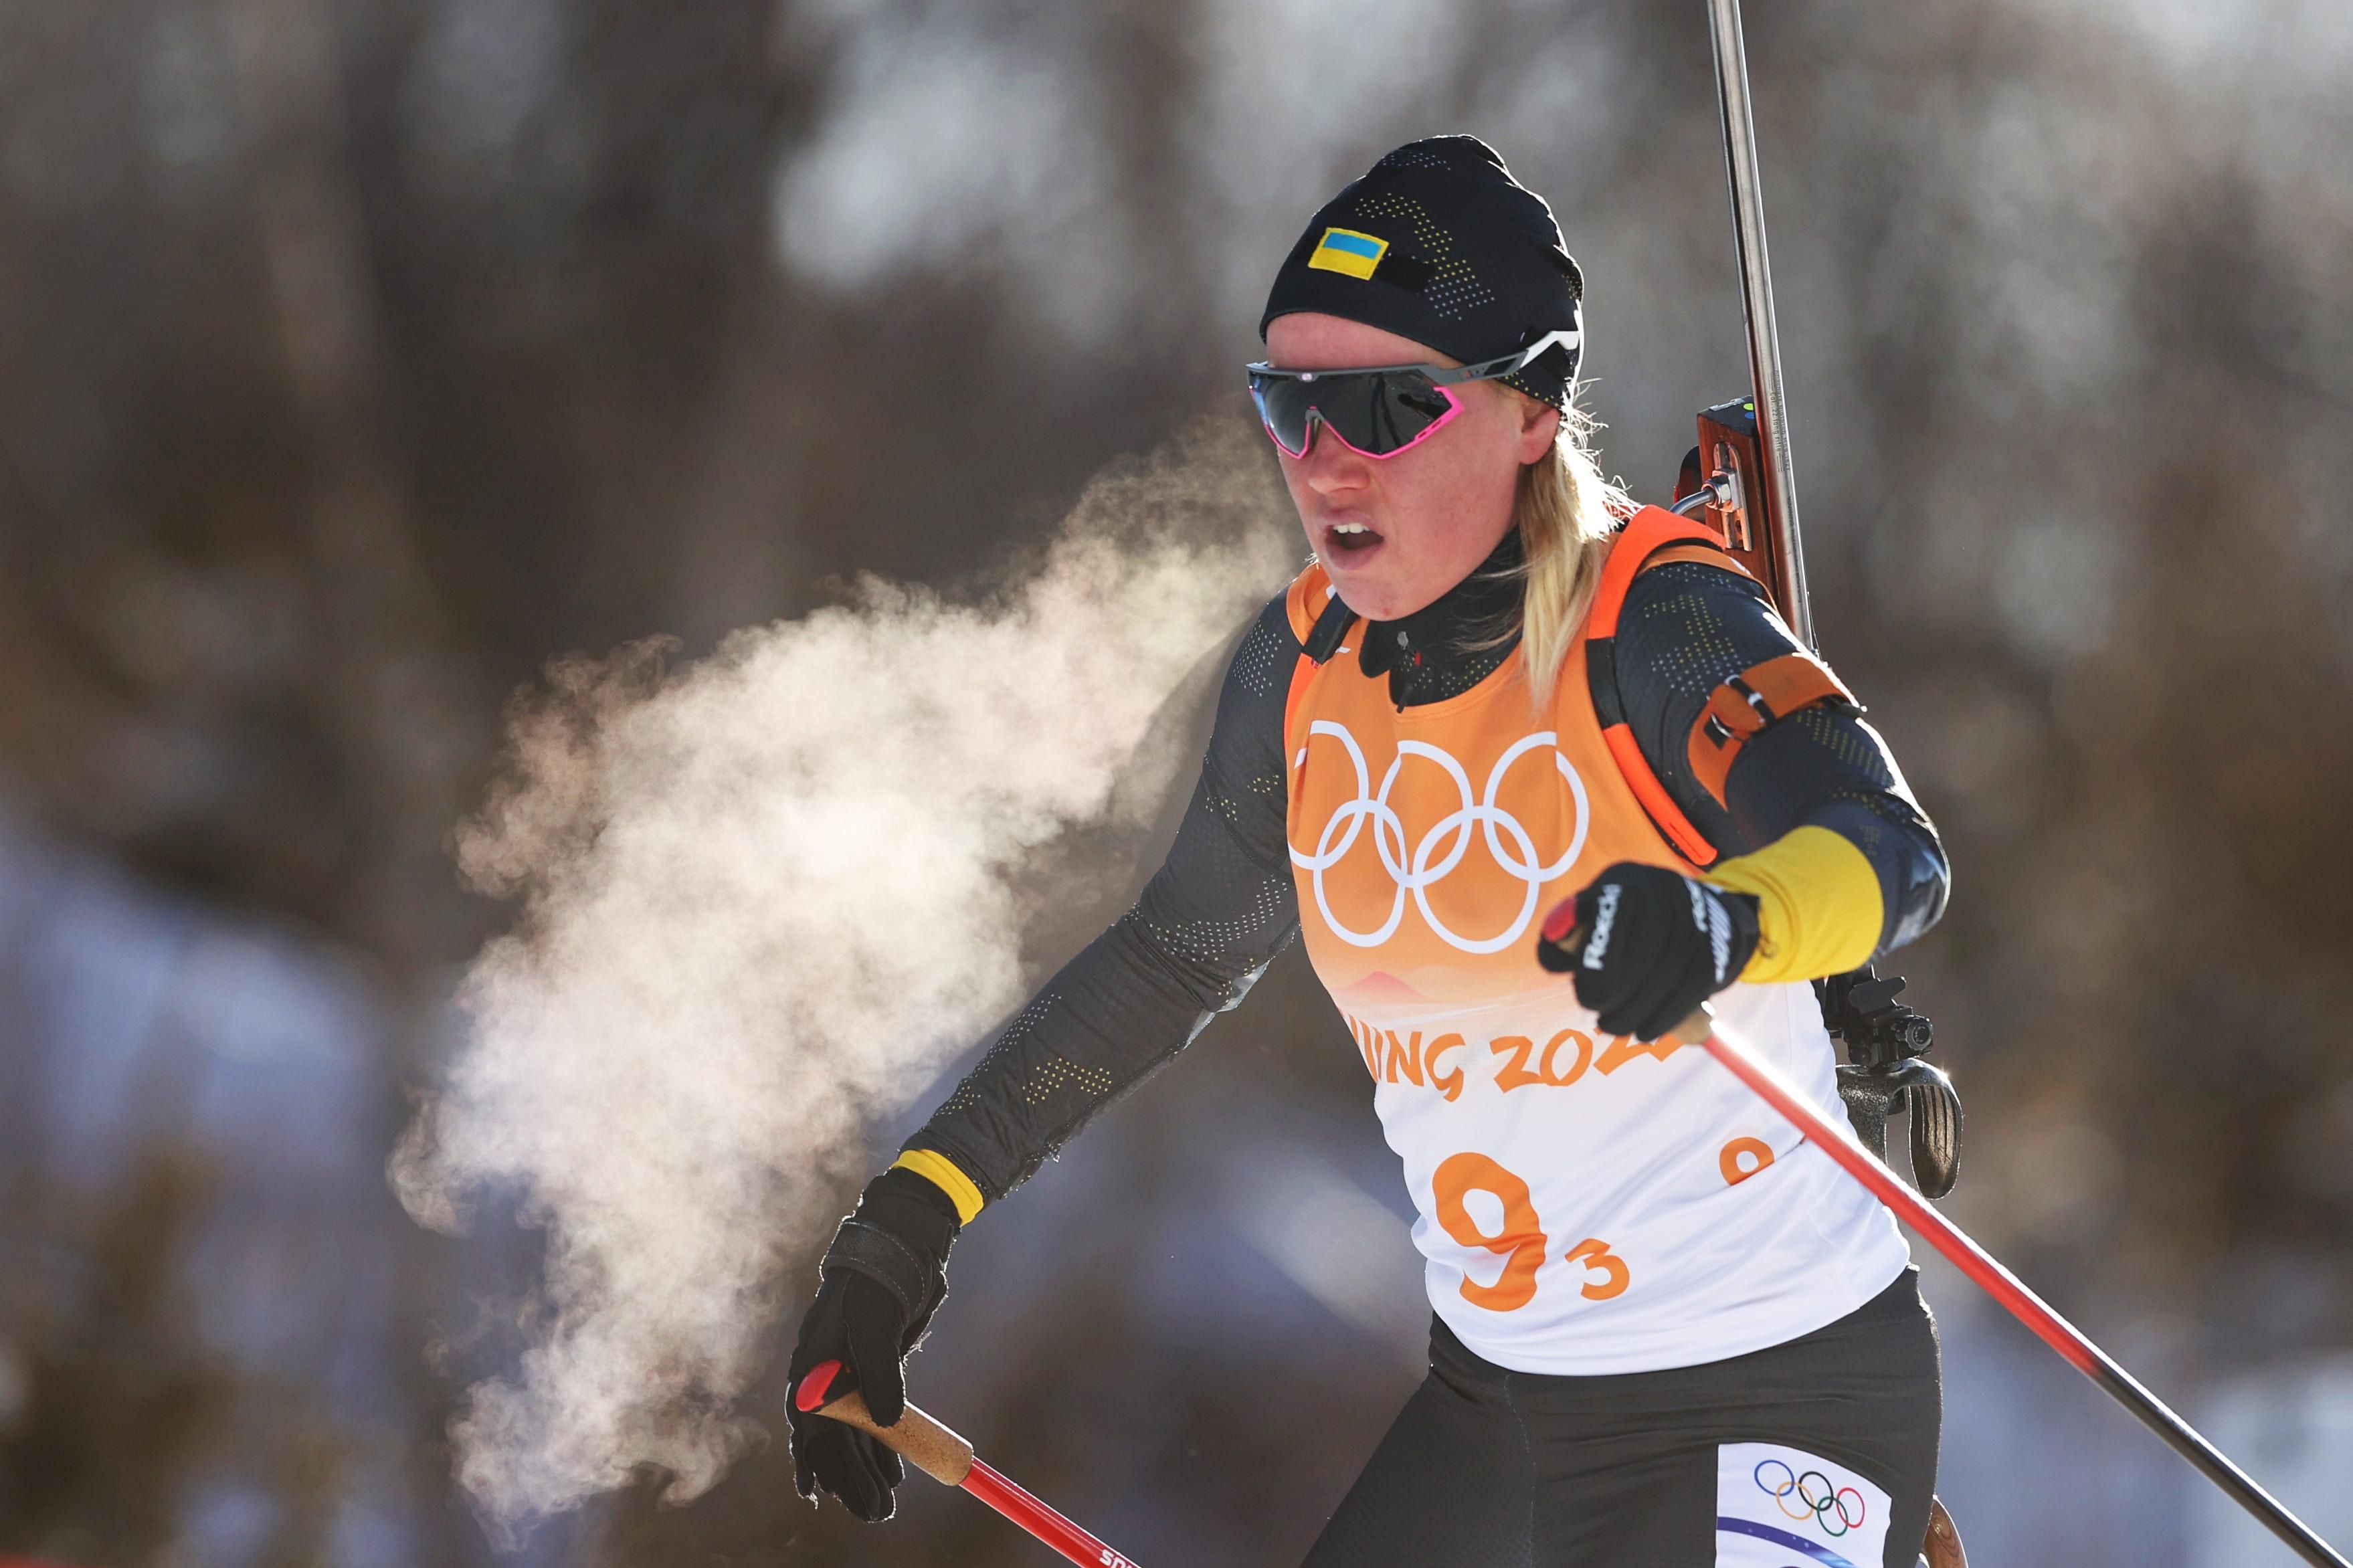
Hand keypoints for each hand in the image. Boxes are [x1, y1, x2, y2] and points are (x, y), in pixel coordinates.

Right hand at [787, 1166, 960, 1520]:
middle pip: (833, 1438)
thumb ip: (881, 1373)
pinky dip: (882, 1445)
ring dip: (868, 1468)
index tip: (819, 1495)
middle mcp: (826, 1374)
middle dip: (850, 1478)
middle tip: (876, 1513)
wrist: (901, 1243)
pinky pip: (872, 1418)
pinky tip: (894, 1470)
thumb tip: (887, 1423)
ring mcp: (849, 1372)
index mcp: (815, 1363)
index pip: (809, 1425)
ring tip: (886, 1503)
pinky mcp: (873, 1368)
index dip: (814, 1462)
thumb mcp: (877, 1325)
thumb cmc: (879, 1280)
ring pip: (853, 1433)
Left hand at [1534, 862, 1759, 1039]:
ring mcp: (1694, 915)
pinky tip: (1647, 1032)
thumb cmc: (1620, 923)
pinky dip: (1668, 1015)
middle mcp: (1662, 888)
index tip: (1588, 1001)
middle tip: (1603, 1022)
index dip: (1600, 964)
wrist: (1690, 912)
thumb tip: (1557, 949)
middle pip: (1648, 944)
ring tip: (1619, 1029)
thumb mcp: (1586, 920)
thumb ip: (1561, 936)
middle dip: (1622, 993)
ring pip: (1673, 967)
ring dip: (1642, 1011)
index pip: (1612, 918)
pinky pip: (1695, 983)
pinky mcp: (1715, 943)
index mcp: (1623, 880)